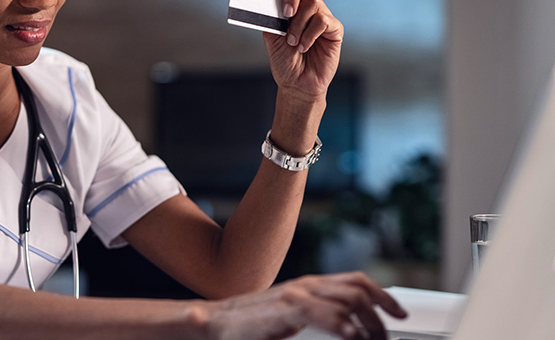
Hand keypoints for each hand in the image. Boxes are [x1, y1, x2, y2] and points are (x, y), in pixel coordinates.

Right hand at [205, 272, 406, 339]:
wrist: (217, 323)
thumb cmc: (253, 326)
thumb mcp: (294, 321)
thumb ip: (319, 320)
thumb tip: (349, 332)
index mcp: (310, 287)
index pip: (356, 282)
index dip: (383, 296)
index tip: (399, 315)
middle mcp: (307, 285)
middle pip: (359, 288)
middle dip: (382, 312)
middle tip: (388, 334)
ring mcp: (297, 294)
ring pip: (349, 297)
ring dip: (369, 322)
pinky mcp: (286, 307)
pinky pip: (322, 312)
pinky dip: (342, 324)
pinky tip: (352, 336)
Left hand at [261, 0, 343, 103]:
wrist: (296, 83)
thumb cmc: (284, 60)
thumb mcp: (271, 35)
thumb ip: (271, 16)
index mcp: (289, 3)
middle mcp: (306, 5)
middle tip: (286, 12)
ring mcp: (321, 14)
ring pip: (312, 2)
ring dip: (298, 24)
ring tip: (292, 42)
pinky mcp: (334, 28)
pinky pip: (323, 20)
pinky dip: (309, 35)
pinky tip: (304, 47)